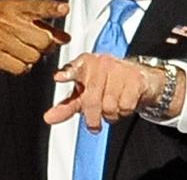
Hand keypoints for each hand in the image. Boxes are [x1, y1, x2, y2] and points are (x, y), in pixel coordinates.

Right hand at [0, 0, 69, 74]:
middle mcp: (6, 20)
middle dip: (46, 45)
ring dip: (33, 57)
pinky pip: (19, 68)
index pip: (37, 6)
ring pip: (33, 56)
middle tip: (39, 44)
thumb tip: (65, 38)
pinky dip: (22, 67)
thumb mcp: (11, 10)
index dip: (52, 8)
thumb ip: (39, 22)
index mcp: (13, 6)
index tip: (65, 9)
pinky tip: (16, 59)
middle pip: (42, 40)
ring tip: (24, 50)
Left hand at [43, 53, 184, 129]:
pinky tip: (124, 102)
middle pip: (91, 99)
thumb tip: (48, 118)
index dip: (66, 73)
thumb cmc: (105, 85)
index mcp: (84, 64)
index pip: (73, 69)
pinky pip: (125, 106)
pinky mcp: (135, 78)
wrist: (138, 78)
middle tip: (94, 124)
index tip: (58, 77)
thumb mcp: (84, 94)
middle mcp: (100, 63)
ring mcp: (119, 69)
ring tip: (112, 106)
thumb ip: (66, 106)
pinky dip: (124, 111)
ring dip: (110, 114)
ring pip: (109, 106)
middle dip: (92, 117)